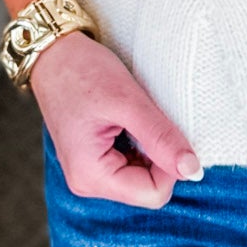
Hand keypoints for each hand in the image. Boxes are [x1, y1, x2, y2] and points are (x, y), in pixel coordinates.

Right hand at [30, 31, 203, 208]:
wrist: (52, 52)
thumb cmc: (82, 71)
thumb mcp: (128, 101)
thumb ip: (161, 138)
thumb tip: (193, 171)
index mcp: (91, 176)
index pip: (153, 193)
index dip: (170, 164)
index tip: (163, 128)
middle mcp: (87, 182)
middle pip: (147, 187)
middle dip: (158, 155)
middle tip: (146, 118)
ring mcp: (89, 172)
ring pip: (141, 176)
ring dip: (149, 148)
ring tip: (132, 116)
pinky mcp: (94, 160)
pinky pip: (130, 164)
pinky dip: (138, 143)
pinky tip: (127, 119)